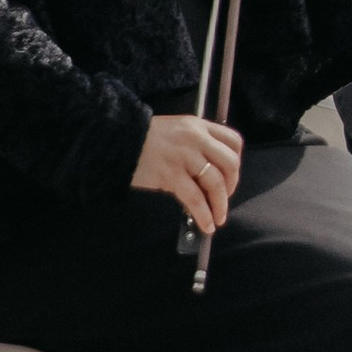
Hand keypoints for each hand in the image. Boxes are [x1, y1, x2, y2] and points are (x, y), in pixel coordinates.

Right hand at [132, 112, 242, 233]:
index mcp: (198, 126)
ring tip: (218, 218)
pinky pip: (195, 198)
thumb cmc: (143, 139)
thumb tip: (211, 172)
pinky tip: (207, 225)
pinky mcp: (170, 175)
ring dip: (220, 204)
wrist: (114, 140)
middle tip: (225, 197)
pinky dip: (204, 214)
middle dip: (232, 185)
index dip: (237, 161)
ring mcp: (184, 157)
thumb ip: (196, 144)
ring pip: (215, 183)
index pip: (233, 141)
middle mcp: (196, 139)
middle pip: (230, 163)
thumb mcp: (175, 131)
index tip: (231, 175)